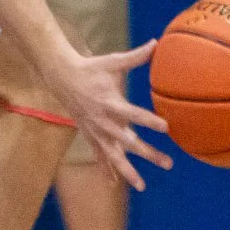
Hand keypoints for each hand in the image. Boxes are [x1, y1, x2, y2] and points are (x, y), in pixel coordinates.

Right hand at [52, 41, 172, 191]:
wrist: (61, 77)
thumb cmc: (91, 68)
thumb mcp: (112, 61)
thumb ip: (135, 57)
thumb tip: (156, 43)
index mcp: (110, 102)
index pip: (133, 113)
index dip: (149, 120)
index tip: (166, 128)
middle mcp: (103, 120)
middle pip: (128, 141)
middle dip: (148, 153)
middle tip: (168, 163)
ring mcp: (95, 130)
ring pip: (112, 155)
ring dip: (127, 171)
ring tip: (142, 186)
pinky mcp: (89, 134)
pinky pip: (98, 155)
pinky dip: (105, 169)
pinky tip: (113, 184)